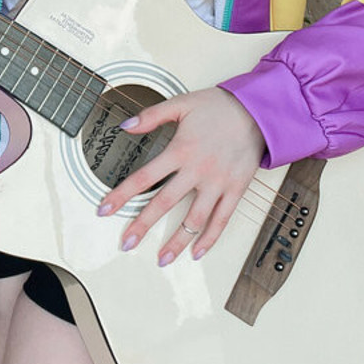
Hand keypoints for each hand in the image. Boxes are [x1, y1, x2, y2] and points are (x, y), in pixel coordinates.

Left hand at [96, 88, 265, 264]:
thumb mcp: (181, 104)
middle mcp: (198, 170)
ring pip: (194, 219)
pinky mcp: (235, 190)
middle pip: (164, 203)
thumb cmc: (220, 107)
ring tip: (162, 259)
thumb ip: (152, 115)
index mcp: (181, 150)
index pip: (144, 177)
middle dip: (143, 225)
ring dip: (177, 242)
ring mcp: (218, 183)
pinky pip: (222, 219)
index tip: (105, 209)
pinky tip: (197, 253)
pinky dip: (210, 239)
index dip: (122, 194)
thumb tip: (125, 125)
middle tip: (127, 243)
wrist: (258, 111)